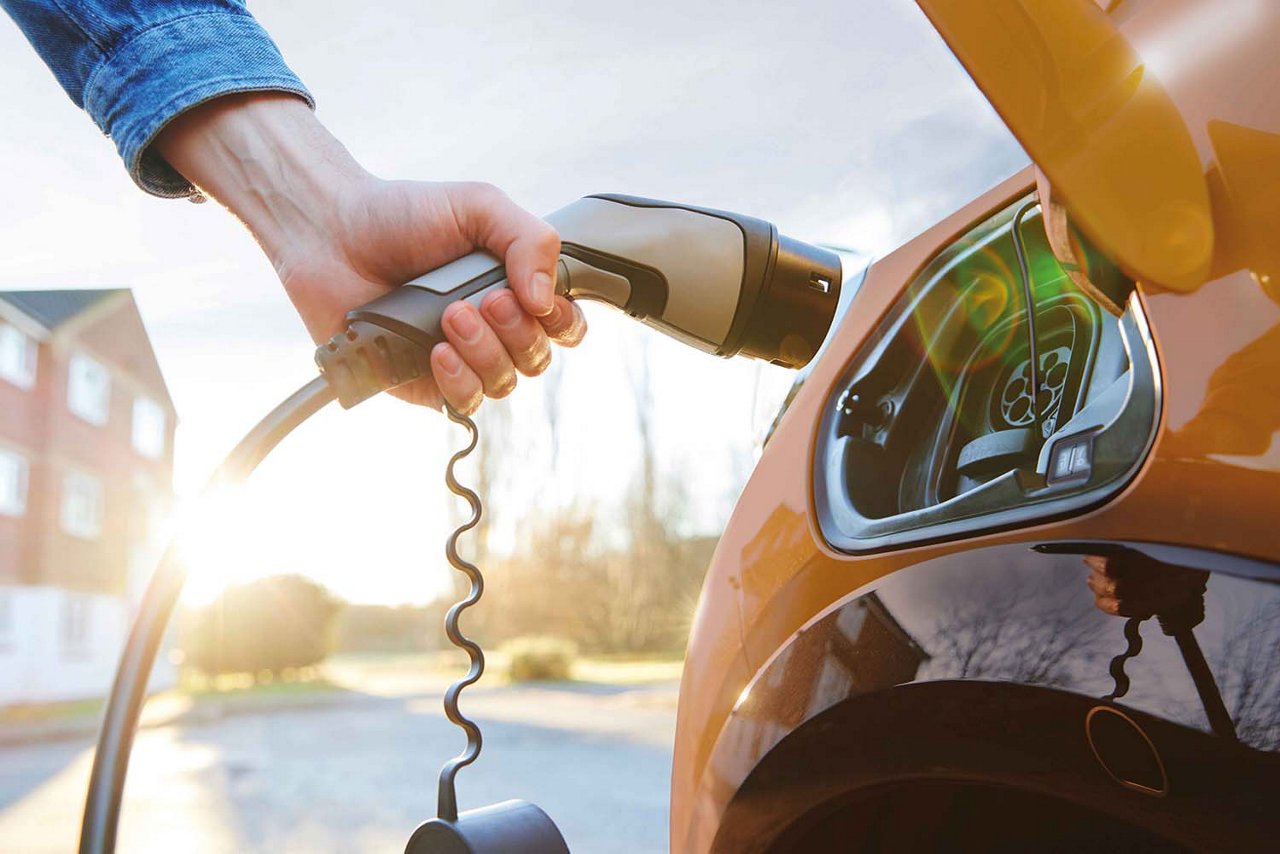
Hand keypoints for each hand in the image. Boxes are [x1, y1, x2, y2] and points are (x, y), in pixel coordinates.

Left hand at [154, 93, 585, 411]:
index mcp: (514, 288)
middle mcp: (493, 329)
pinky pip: (464, 402)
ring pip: (504, 382)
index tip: (533, 297)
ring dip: (485, 352)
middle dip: (517, 332)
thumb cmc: (402, 215)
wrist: (331, 233)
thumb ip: (529, 239)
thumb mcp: (478, 206)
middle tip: (483, 300)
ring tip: (450, 317)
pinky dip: (458, 379)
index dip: (562, 320)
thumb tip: (546, 299)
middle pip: (538, 358)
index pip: (564, 324)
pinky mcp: (425, 383)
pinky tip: (437, 352)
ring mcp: (461, 359)